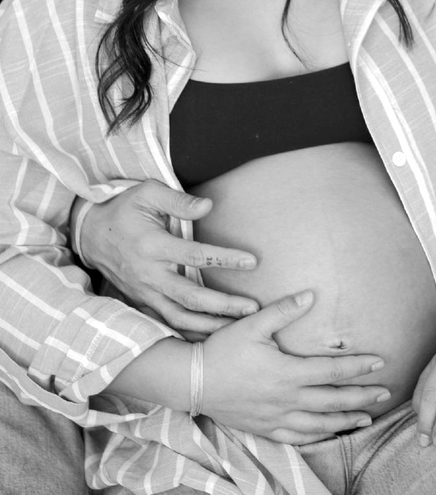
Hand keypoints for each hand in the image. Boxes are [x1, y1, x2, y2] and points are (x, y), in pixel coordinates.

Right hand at [79, 180, 259, 334]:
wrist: (88, 233)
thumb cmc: (123, 209)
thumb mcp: (147, 193)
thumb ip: (178, 201)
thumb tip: (208, 205)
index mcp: (152, 246)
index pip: (196, 255)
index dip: (225, 259)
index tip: (252, 261)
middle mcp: (148, 275)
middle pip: (191, 297)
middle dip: (224, 306)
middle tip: (253, 309)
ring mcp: (143, 292)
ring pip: (179, 317)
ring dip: (210, 325)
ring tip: (239, 325)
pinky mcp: (141, 301)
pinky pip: (167, 322)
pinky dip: (190, 331)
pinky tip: (211, 334)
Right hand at [202, 290, 389, 443]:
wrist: (192, 381)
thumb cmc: (223, 349)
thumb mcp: (252, 323)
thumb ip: (284, 310)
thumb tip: (311, 295)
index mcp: (287, 373)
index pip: (332, 371)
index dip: (358, 367)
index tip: (379, 362)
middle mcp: (286, 399)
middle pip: (333, 401)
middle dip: (362, 396)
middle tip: (386, 392)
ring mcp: (276, 418)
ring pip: (320, 423)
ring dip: (346, 420)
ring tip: (367, 418)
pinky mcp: (265, 429)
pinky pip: (298, 438)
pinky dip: (318, 436)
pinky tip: (330, 433)